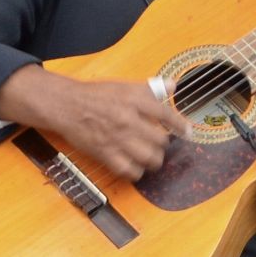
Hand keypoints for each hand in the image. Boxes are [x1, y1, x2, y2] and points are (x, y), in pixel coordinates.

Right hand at [2, 68, 192, 181]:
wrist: (67, 105)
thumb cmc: (96, 95)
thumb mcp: (124, 85)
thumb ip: (150, 88)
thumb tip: (172, 85)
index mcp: (134, 100)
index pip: (166, 114)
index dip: (180, 126)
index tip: (188, 133)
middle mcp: (128, 119)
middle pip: (160, 140)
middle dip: (163, 145)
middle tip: (160, 145)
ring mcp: (117, 138)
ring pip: (148, 158)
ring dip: (154, 160)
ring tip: (151, 158)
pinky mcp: (106, 154)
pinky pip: (129, 170)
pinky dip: (136, 172)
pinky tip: (136, 167)